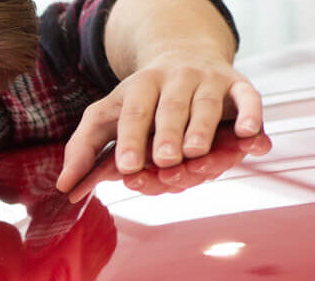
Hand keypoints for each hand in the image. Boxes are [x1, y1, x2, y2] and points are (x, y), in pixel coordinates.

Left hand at [57, 49, 263, 194]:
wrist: (183, 57)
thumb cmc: (139, 101)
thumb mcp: (106, 117)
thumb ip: (84, 150)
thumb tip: (64, 187)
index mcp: (140, 87)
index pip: (133, 114)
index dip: (130, 140)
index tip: (127, 167)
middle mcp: (175, 80)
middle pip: (171, 110)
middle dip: (167, 136)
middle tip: (163, 160)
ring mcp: (208, 81)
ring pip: (207, 105)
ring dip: (203, 129)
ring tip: (195, 152)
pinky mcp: (238, 85)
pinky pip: (248, 98)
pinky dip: (251, 116)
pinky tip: (250, 137)